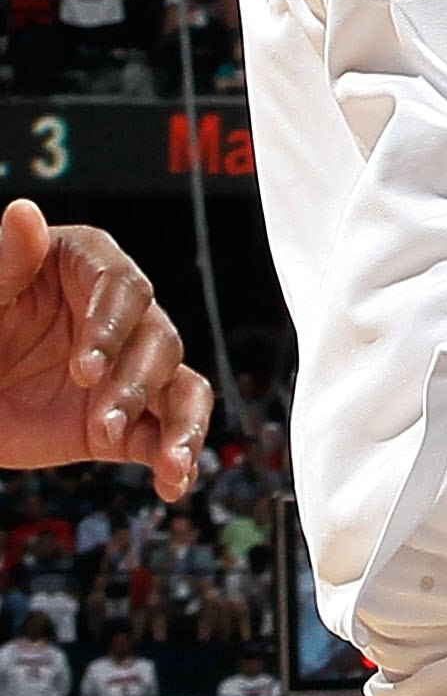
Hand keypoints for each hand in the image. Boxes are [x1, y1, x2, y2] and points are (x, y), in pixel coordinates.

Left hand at [0, 201, 210, 500]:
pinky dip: (178, 458)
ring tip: (170, 461)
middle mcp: (120, 317)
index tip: (86, 365)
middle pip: (158, 340)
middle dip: (136, 383)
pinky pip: (168, 433)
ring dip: (178, 423)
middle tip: (104, 418)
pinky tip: (174, 484)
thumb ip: (6, 262)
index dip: (112, 326)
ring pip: (179, 386)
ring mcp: (129, 370)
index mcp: (87, 269)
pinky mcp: (130, 421)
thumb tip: (24, 212)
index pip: (123, 288)